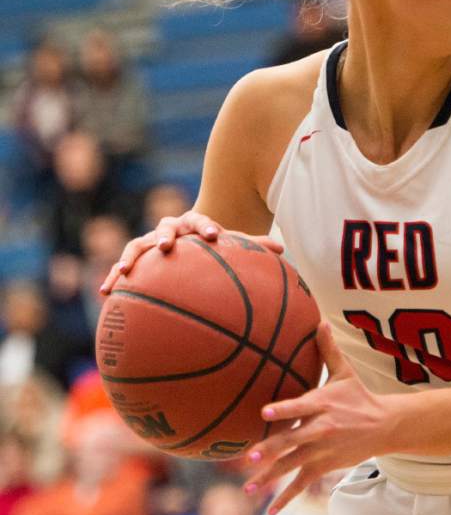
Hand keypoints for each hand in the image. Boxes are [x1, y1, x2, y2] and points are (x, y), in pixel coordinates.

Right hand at [99, 211, 283, 294]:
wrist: (189, 238)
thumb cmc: (214, 245)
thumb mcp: (231, 243)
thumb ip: (252, 245)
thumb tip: (281, 250)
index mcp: (195, 223)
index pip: (200, 220)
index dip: (206, 226)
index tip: (212, 235)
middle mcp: (170, 229)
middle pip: (166, 228)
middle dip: (165, 236)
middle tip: (166, 246)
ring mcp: (150, 242)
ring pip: (137, 246)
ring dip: (129, 257)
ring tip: (122, 272)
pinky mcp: (136, 258)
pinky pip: (123, 267)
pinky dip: (113, 278)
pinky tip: (104, 294)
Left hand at [244, 322, 397, 514]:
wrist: (384, 425)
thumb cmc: (359, 396)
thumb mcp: (345, 372)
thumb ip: (328, 349)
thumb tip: (319, 319)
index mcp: (323, 404)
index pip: (301, 405)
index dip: (284, 408)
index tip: (265, 411)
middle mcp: (322, 428)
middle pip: (293, 440)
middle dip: (272, 449)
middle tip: (250, 456)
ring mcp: (322, 450)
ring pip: (293, 465)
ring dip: (270, 476)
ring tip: (249, 486)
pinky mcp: (325, 466)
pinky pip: (303, 483)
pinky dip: (287, 497)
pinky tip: (270, 509)